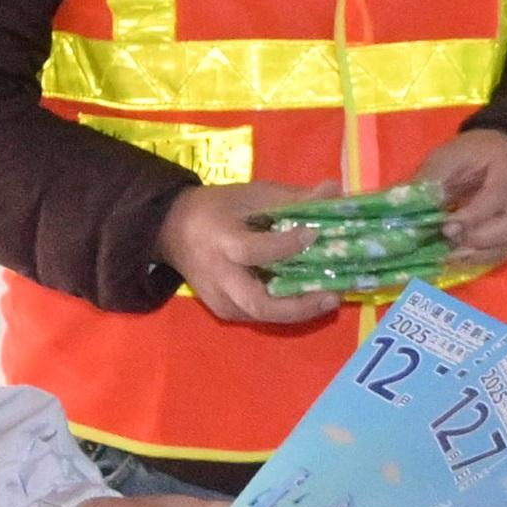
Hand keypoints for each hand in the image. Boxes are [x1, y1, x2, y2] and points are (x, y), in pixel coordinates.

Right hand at [158, 181, 340, 324]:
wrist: (172, 230)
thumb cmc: (217, 208)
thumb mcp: (251, 195)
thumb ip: (292, 197)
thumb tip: (334, 190)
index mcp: (221, 241)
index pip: (254, 250)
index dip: (286, 246)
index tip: (315, 233)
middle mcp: (219, 276)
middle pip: (258, 303)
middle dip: (298, 306)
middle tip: (333, 295)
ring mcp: (220, 299)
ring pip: (263, 316)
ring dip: (298, 311)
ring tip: (329, 298)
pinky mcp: (224, 311)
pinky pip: (259, 316)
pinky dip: (285, 310)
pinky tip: (308, 299)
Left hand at [421, 127, 506, 259]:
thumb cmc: (476, 153)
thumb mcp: (451, 154)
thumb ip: (432, 177)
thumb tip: (403, 203)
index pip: (498, 197)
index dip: (473, 216)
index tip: (446, 227)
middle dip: (473, 239)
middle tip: (445, 240)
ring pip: (506, 246)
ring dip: (474, 254)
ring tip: (447, 254)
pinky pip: (502, 253)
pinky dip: (479, 259)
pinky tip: (457, 258)